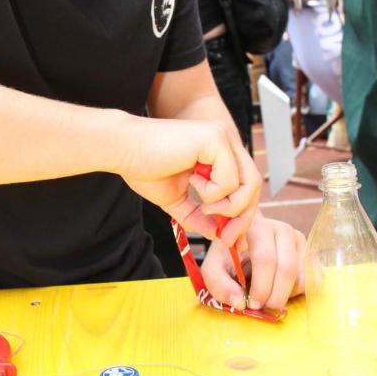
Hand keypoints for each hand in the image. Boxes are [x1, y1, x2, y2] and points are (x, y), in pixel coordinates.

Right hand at [119, 116, 260, 239]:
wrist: (122, 150)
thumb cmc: (143, 167)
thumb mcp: (176, 199)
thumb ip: (197, 215)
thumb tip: (216, 234)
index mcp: (217, 151)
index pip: (245, 185)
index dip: (241, 215)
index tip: (226, 237)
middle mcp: (224, 140)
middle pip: (254, 185)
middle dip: (242, 217)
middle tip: (225, 236)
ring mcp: (222, 138)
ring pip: (248, 184)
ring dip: (226, 205)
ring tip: (202, 203)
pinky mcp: (215, 140)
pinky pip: (231, 180)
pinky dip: (213, 193)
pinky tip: (192, 182)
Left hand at [200, 213, 305, 310]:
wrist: (244, 245)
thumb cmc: (228, 257)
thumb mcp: (213, 270)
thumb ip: (220, 285)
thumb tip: (240, 302)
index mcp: (256, 227)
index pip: (265, 259)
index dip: (261, 287)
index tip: (253, 303)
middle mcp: (281, 229)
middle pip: (286, 268)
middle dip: (275, 296)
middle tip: (263, 307)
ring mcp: (298, 239)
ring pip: (300, 277)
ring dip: (284, 295)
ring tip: (267, 295)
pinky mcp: (308, 252)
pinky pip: (308, 280)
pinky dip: (294, 293)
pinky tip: (279, 289)